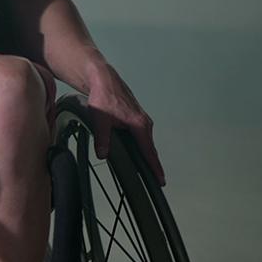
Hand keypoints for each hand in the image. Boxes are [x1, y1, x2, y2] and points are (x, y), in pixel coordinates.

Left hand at [85, 63, 165, 185]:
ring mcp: (141, 120)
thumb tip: (103, 154)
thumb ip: (103, 140)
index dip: (154, 167)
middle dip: (154, 165)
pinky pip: (141, 136)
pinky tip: (138, 153)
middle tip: (158, 181)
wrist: (104, 80)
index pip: (149, 151)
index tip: (160, 179)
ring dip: (148, 155)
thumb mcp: (100, 121)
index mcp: (139, 125)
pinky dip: (142, 146)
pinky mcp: (136, 117)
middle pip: (150, 148)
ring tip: (150, 171)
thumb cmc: (104, 98)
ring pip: (146, 142)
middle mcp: (144, 123)